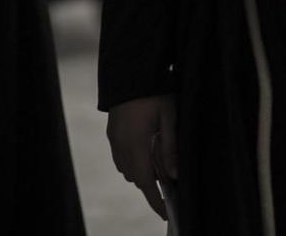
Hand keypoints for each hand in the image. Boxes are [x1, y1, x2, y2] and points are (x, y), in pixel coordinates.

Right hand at [106, 94, 176, 219]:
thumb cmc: (154, 92)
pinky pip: (121, 157)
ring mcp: (114, 139)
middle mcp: (121, 145)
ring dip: (142, 171)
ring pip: (127, 169)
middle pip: (136, 177)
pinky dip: (133, 161)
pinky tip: (145, 150)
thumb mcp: (169, 117)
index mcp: (135, 143)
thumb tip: (174, 175)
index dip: (155, 201)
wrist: (129, 71)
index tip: (166, 214)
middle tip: (171, 180)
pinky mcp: (112, 132)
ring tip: (159, 162)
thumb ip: (171, 147)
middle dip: (152, 183)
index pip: (145, 183)